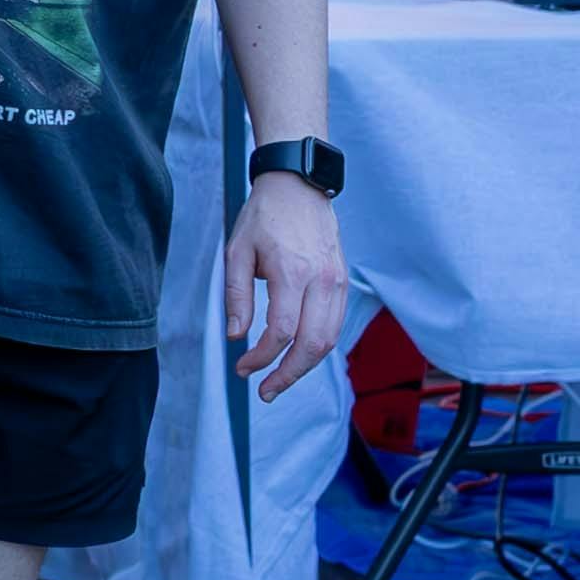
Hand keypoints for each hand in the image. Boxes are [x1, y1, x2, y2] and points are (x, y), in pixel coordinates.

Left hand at [226, 172, 350, 397]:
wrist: (298, 187)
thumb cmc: (263, 217)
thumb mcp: (237, 251)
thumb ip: (237, 296)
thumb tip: (237, 336)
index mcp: (293, 273)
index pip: (281, 331)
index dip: (261, 358)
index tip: (243, 369)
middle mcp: (322, 281)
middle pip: (313, 344)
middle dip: (288, 375)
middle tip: (264, 391)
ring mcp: (337, 282)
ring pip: (330, 340)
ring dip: (306, 367)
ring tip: (279, 381)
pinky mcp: (342, 282)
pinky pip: (335, 325)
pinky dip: (318, 347)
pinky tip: (298, 356)